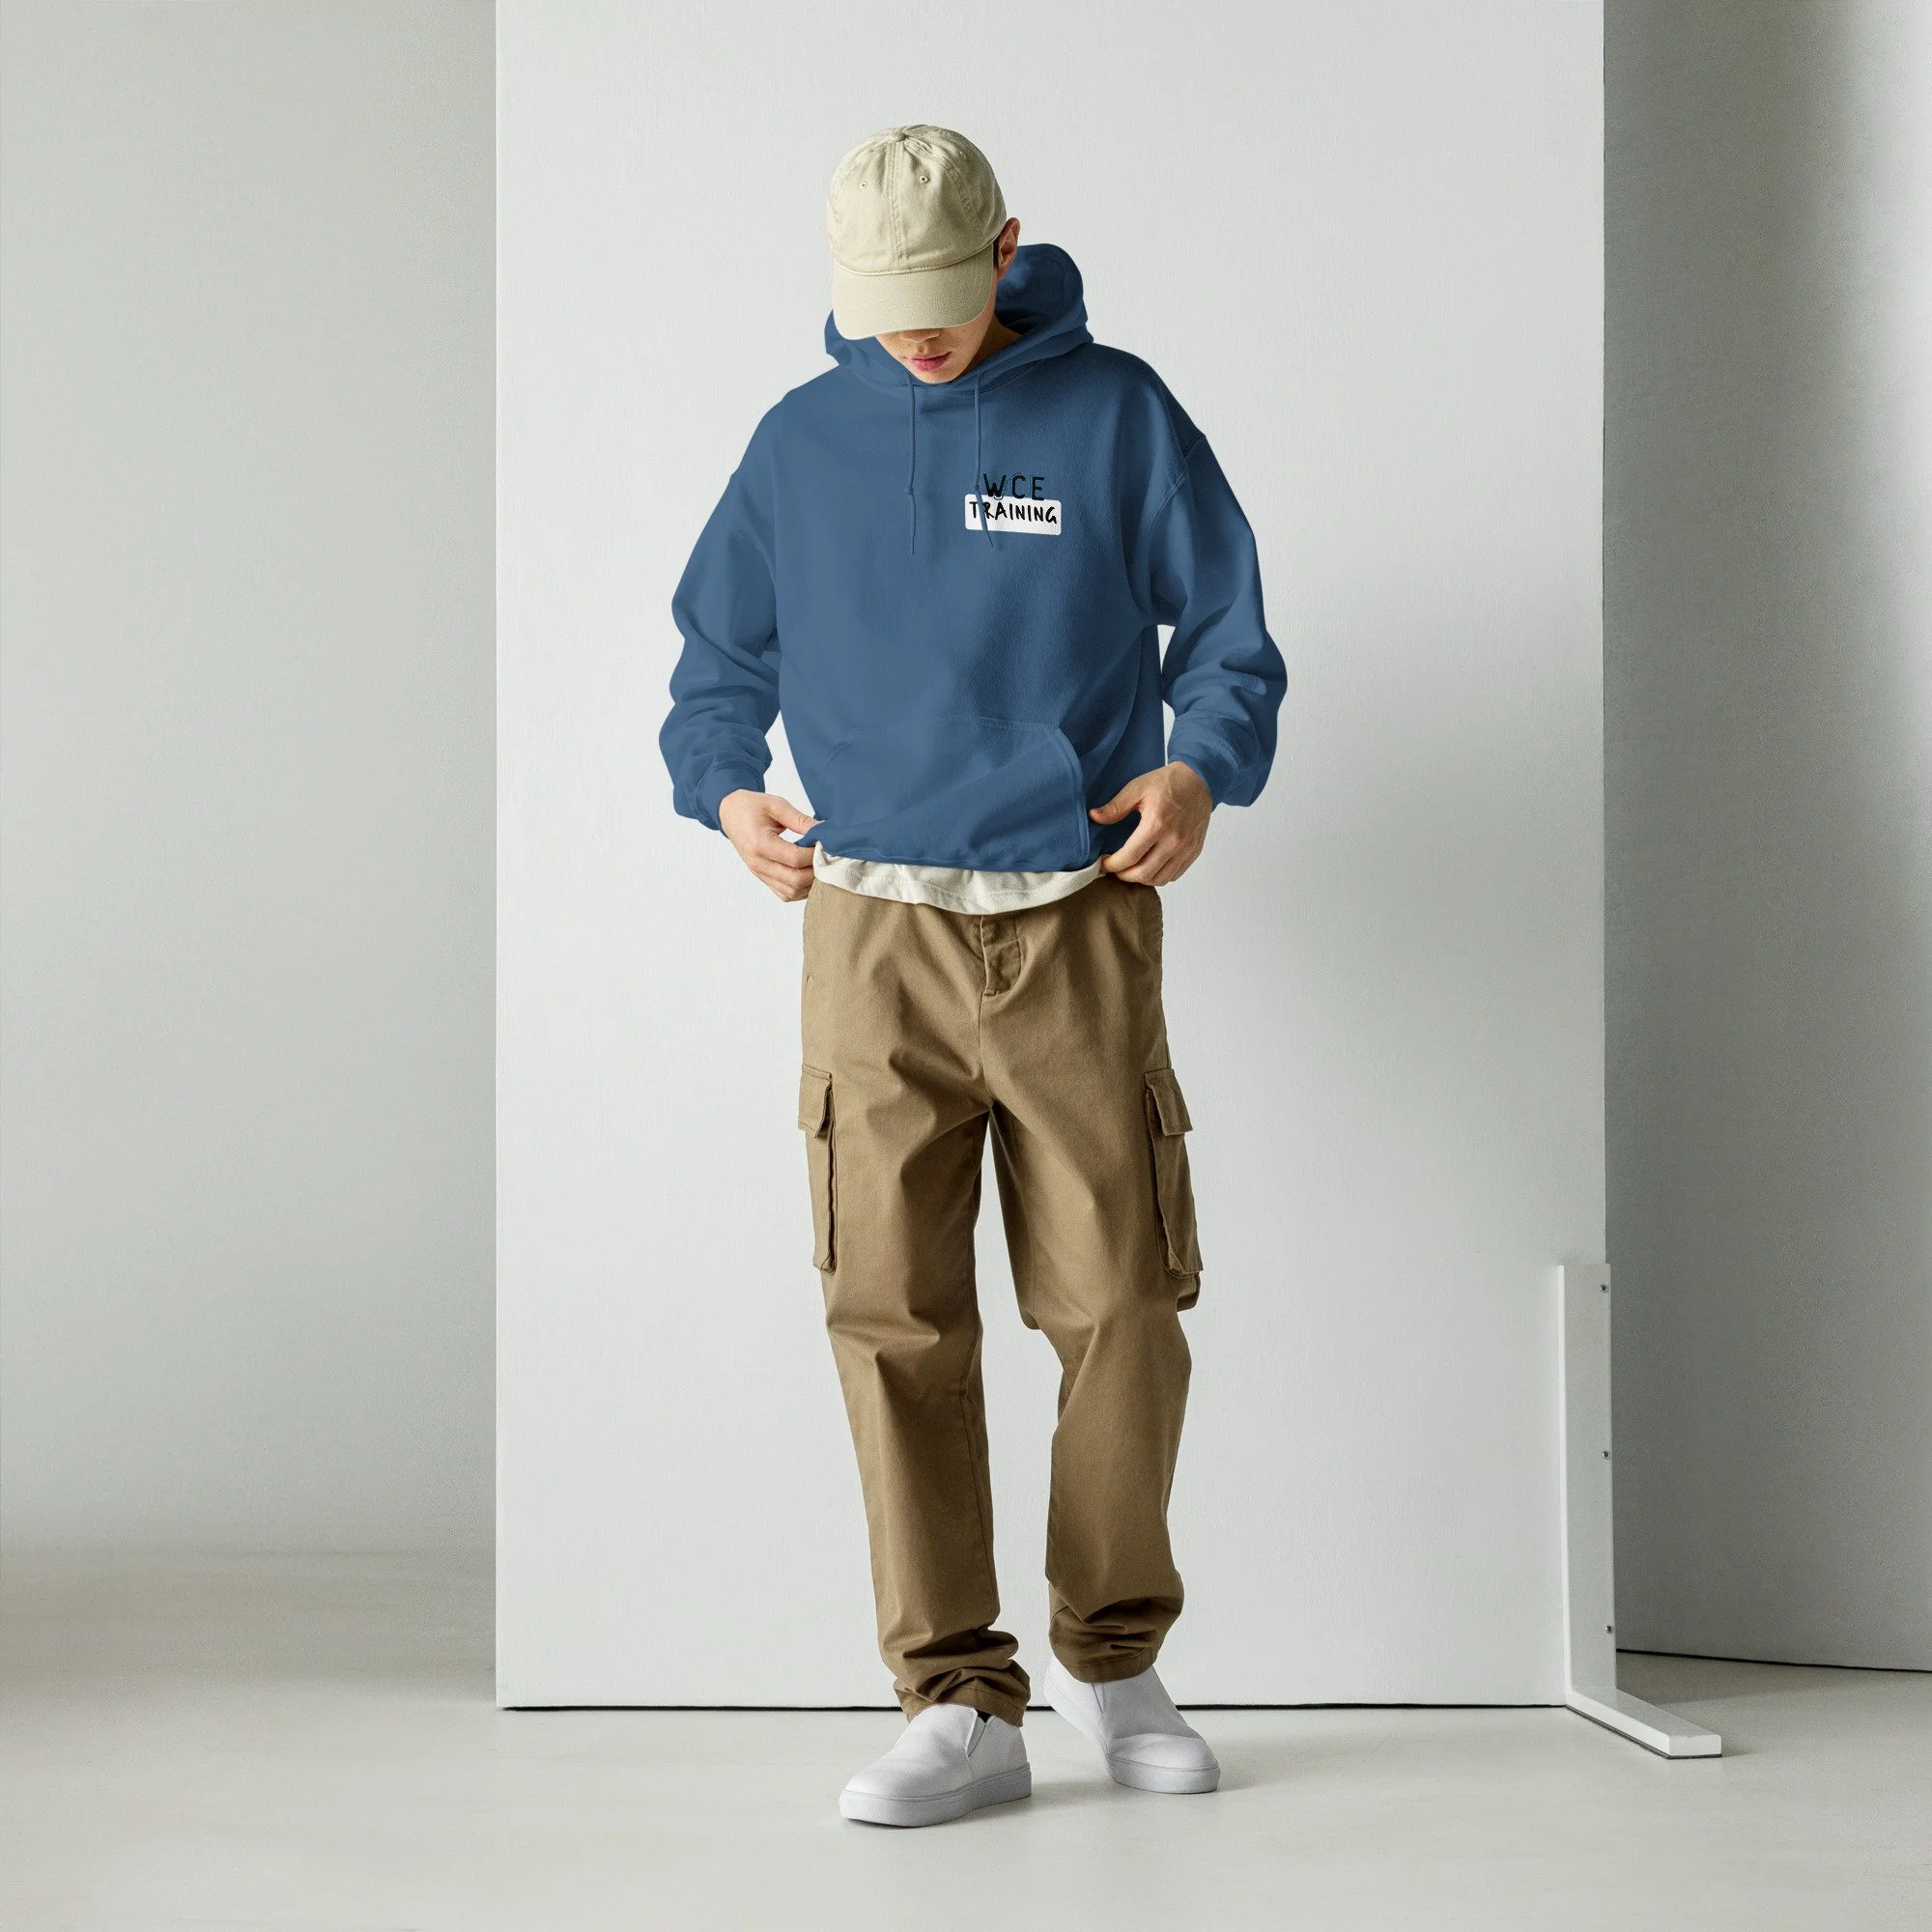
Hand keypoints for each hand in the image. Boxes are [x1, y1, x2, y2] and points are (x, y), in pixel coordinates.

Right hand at [718, 789, 817, 901]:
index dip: (815, 854)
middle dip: (816, 871)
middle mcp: (758, 863)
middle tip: (828, 857)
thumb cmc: (751, 807)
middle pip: (795, 880)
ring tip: (821, 866)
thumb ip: (801, 820)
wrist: (731, 813)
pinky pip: (785, 894)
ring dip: (810, 883)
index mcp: (760, 844)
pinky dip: (801, 889)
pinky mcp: (762, 878)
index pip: (795, 858)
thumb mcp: (777, 805)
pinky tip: (810, 875)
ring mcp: (759, 873)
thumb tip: (824, 832)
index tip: (827, 845)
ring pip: (791, 892)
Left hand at [1090, 761, 1212, 885]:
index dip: (1112, 865)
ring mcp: (1186, 848)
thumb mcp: (1137, 788)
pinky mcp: (1194, 852)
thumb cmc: (1168, 783)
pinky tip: (1149, 867)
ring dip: (1141, 879)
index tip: (1103, 864)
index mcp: (1157, 824)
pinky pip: (1174, 875)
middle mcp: (1174, 840)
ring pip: (1160, 879)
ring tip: (1130, 870)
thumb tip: (1094, 816)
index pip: (1130, 856)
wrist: (1200, 780)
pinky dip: (1159, 876)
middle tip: (1114, 869)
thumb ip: (1115, 806)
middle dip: (1123, 876)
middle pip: (1144, 874)